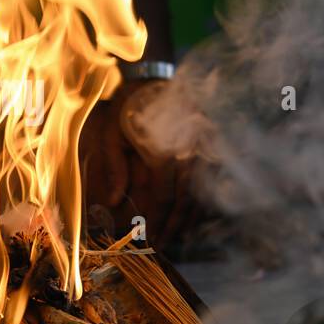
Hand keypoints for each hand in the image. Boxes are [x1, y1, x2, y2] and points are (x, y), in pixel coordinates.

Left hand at [79, 81, 201, 248]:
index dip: (156, 221)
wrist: (155, 77)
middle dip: (172, 227)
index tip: (149, 239)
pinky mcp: (211, 145)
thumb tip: (115, 201)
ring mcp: (203, 149)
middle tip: (162, 246)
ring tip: (175, 237)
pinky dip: (201, 201)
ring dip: (189, 219)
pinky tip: (191, 216)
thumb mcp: (113, 132)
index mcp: (164, 149)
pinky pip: (209, 181)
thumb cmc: (130, 105)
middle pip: (184, 200)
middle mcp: (189, 152)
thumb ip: (114, 167)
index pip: (163, 196)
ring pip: (200, 193)